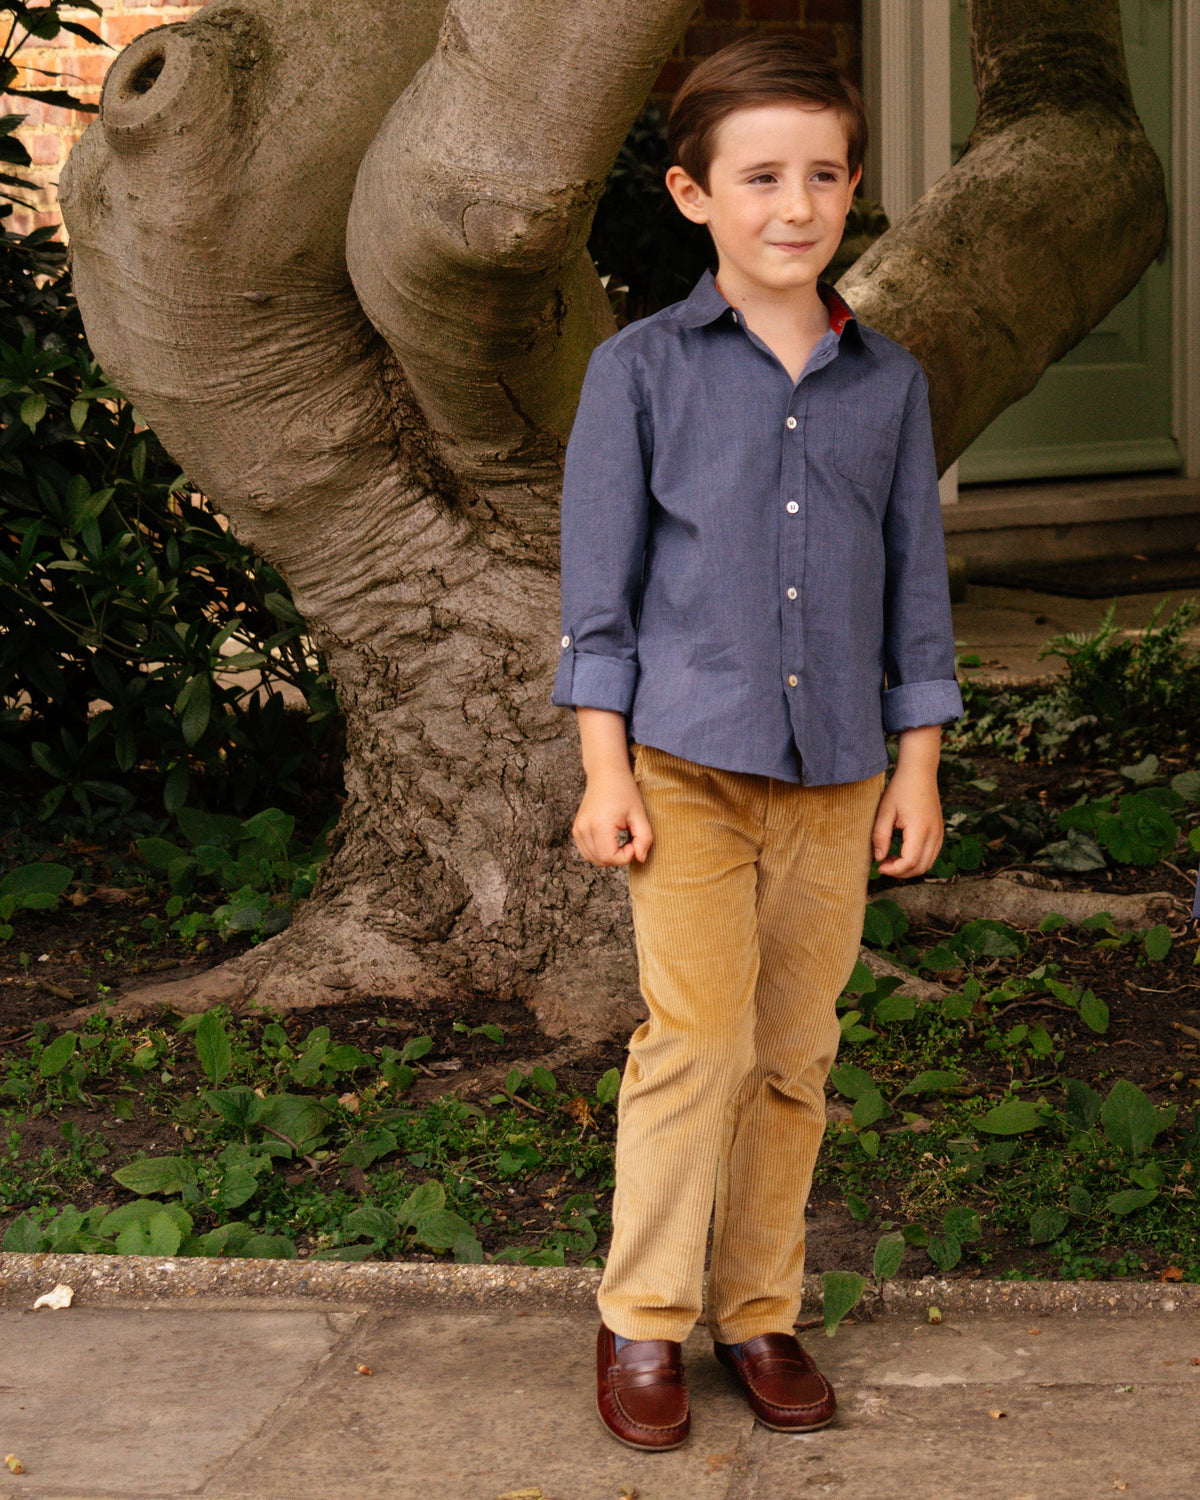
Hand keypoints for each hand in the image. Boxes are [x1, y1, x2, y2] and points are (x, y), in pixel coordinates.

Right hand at [572, 766, 652, 866]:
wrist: (605, 773)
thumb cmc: (624, 790)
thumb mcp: (639, 814)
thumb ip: (644, 838)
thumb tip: (640, 859)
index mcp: (599, 825)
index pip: (610, 858)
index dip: (626, 856)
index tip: (635, 842)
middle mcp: (584, 829)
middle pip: (601, 861)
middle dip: (619, 857)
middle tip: (630, 840)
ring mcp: (578, 830)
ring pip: (594, 859)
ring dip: (610, 856)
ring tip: (621, 839)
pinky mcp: (576, 830)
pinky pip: (588, 852)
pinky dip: (600, 852)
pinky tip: (611, 839)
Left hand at [871, 726, 943, 877]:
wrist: (920, 771)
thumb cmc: (900, 788)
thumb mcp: (885, 811)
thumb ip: (880, 836)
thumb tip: (878, 858)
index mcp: (921, 829)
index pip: (910, 862)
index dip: (894, 869)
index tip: (879, 866)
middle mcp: (935, 833)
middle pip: (921, 867)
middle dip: (901, 872)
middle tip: (883, 865)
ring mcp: (940, 833)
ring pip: (928, 863)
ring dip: (910, 868)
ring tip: (890, 859)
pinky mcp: (939, 831)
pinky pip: (931, 854)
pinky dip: (917, 860)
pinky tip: (901, 852)